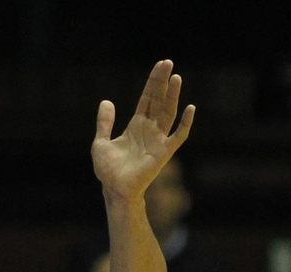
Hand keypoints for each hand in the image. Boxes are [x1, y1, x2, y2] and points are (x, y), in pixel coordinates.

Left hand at [92, 60, 194, 200]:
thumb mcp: (100, 143)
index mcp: (137, 125)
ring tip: (176, 78)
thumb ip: (104, 123)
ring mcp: (158, 139)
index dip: (153, 82)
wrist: (114, 189)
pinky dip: (185, 123)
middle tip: (168, 62)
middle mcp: (150, 129)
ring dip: (173, 95)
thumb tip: (106, 101)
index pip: (148, 98)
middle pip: (159, 100)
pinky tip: (190, 108)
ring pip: (169, 112)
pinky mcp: (164, 152)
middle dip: (163, 82)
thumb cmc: (108, 170)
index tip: (161, 65)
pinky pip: (179, 135)